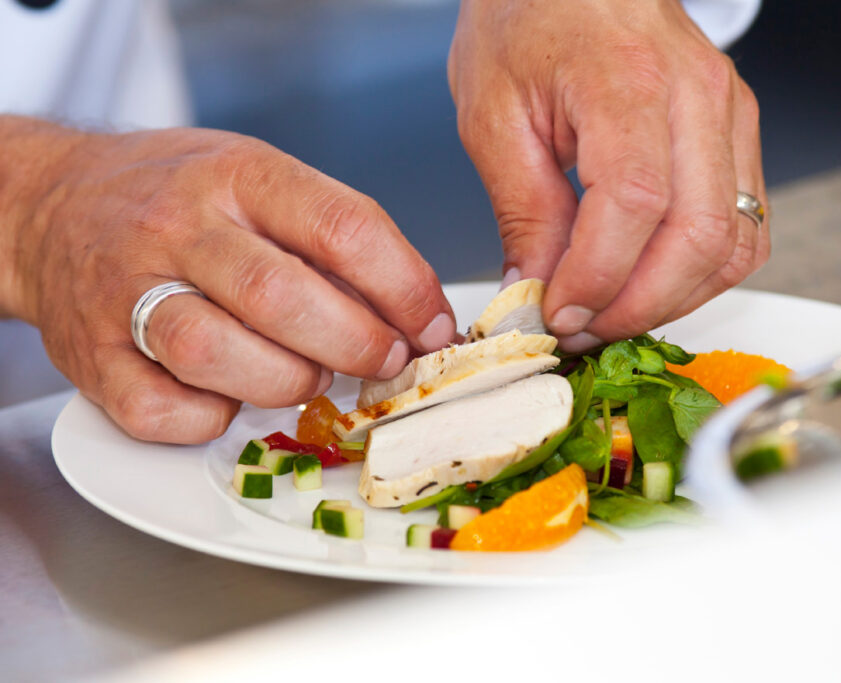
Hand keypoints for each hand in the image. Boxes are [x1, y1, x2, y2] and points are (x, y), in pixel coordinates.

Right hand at [0, 118, 455, 442]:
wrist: (54, 204)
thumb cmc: (177, 195)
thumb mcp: (258, 178)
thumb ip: (331, 234)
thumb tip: (415, 311)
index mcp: (238, 176)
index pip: (342, 228)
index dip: (405, 288)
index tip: (433, 325)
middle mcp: (178, 227)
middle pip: (282, 298)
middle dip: (357, 345)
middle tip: (387, 362)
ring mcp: (127, 292)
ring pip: (217, 355)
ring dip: (287, 382)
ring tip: (309, 377)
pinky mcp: (92, 355)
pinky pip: (162, 410)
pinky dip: (212, 418)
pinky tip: (232, 397)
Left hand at [449, 0, 768, 349]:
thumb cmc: (529, 18)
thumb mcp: (494, 113)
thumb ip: (522, 211)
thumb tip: (535, 293)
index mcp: (627, 79)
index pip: (634, 204)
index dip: (599, 277)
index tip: (558, 312)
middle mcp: (695, 94)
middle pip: (698, 235)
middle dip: (638, 305)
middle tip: (585, 328)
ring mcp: (729, 111)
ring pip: (734, 242)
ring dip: (675, 299)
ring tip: (614, 313)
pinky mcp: (738, 130)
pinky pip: (745, 225)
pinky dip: (704, 272)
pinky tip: (655, 283)